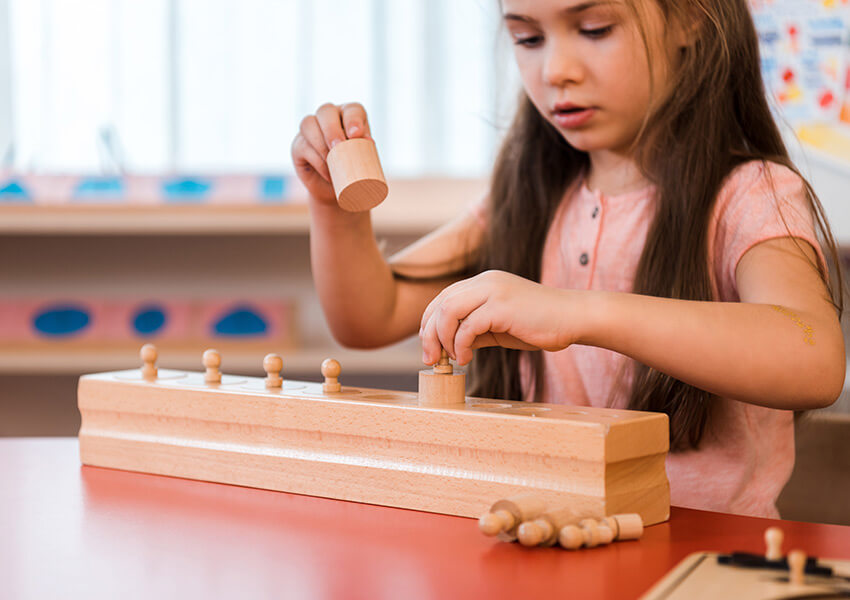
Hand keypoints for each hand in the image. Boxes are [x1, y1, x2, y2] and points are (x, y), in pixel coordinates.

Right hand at [290, 102, 372, 204]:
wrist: (340, 190)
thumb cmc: (355, 170)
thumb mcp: (364, 159)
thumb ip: (367, 149)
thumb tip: (369, 141)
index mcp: (349, 116)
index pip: (352, 110)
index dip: (353, 119)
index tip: (356, 134)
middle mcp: (328, 117)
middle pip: (326, 111)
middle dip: (332, 128)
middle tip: (339, 145)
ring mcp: (310, 130)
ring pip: (308, 124)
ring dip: (320, 142)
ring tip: (330, 158)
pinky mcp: (298, 146)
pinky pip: (303, 146)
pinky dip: (316, 160)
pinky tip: (327, 171)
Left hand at [419, 270, 584, 365]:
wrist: (574, 317)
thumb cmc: (540, 323)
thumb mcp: (500, 326)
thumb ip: (475, 329)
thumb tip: (450, 346)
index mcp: (483, 282)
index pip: (442, 298)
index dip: (429, 324)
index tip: (431, 349)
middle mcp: (484, 281)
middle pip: (439, 304)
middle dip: (429, 334)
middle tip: (432, 359)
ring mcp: (493, 291)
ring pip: (448, 311)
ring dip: (443, 339)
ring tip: (452, 359)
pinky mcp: (502, 306)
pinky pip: (468, 326)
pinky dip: (461, 345)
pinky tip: (467, 358)